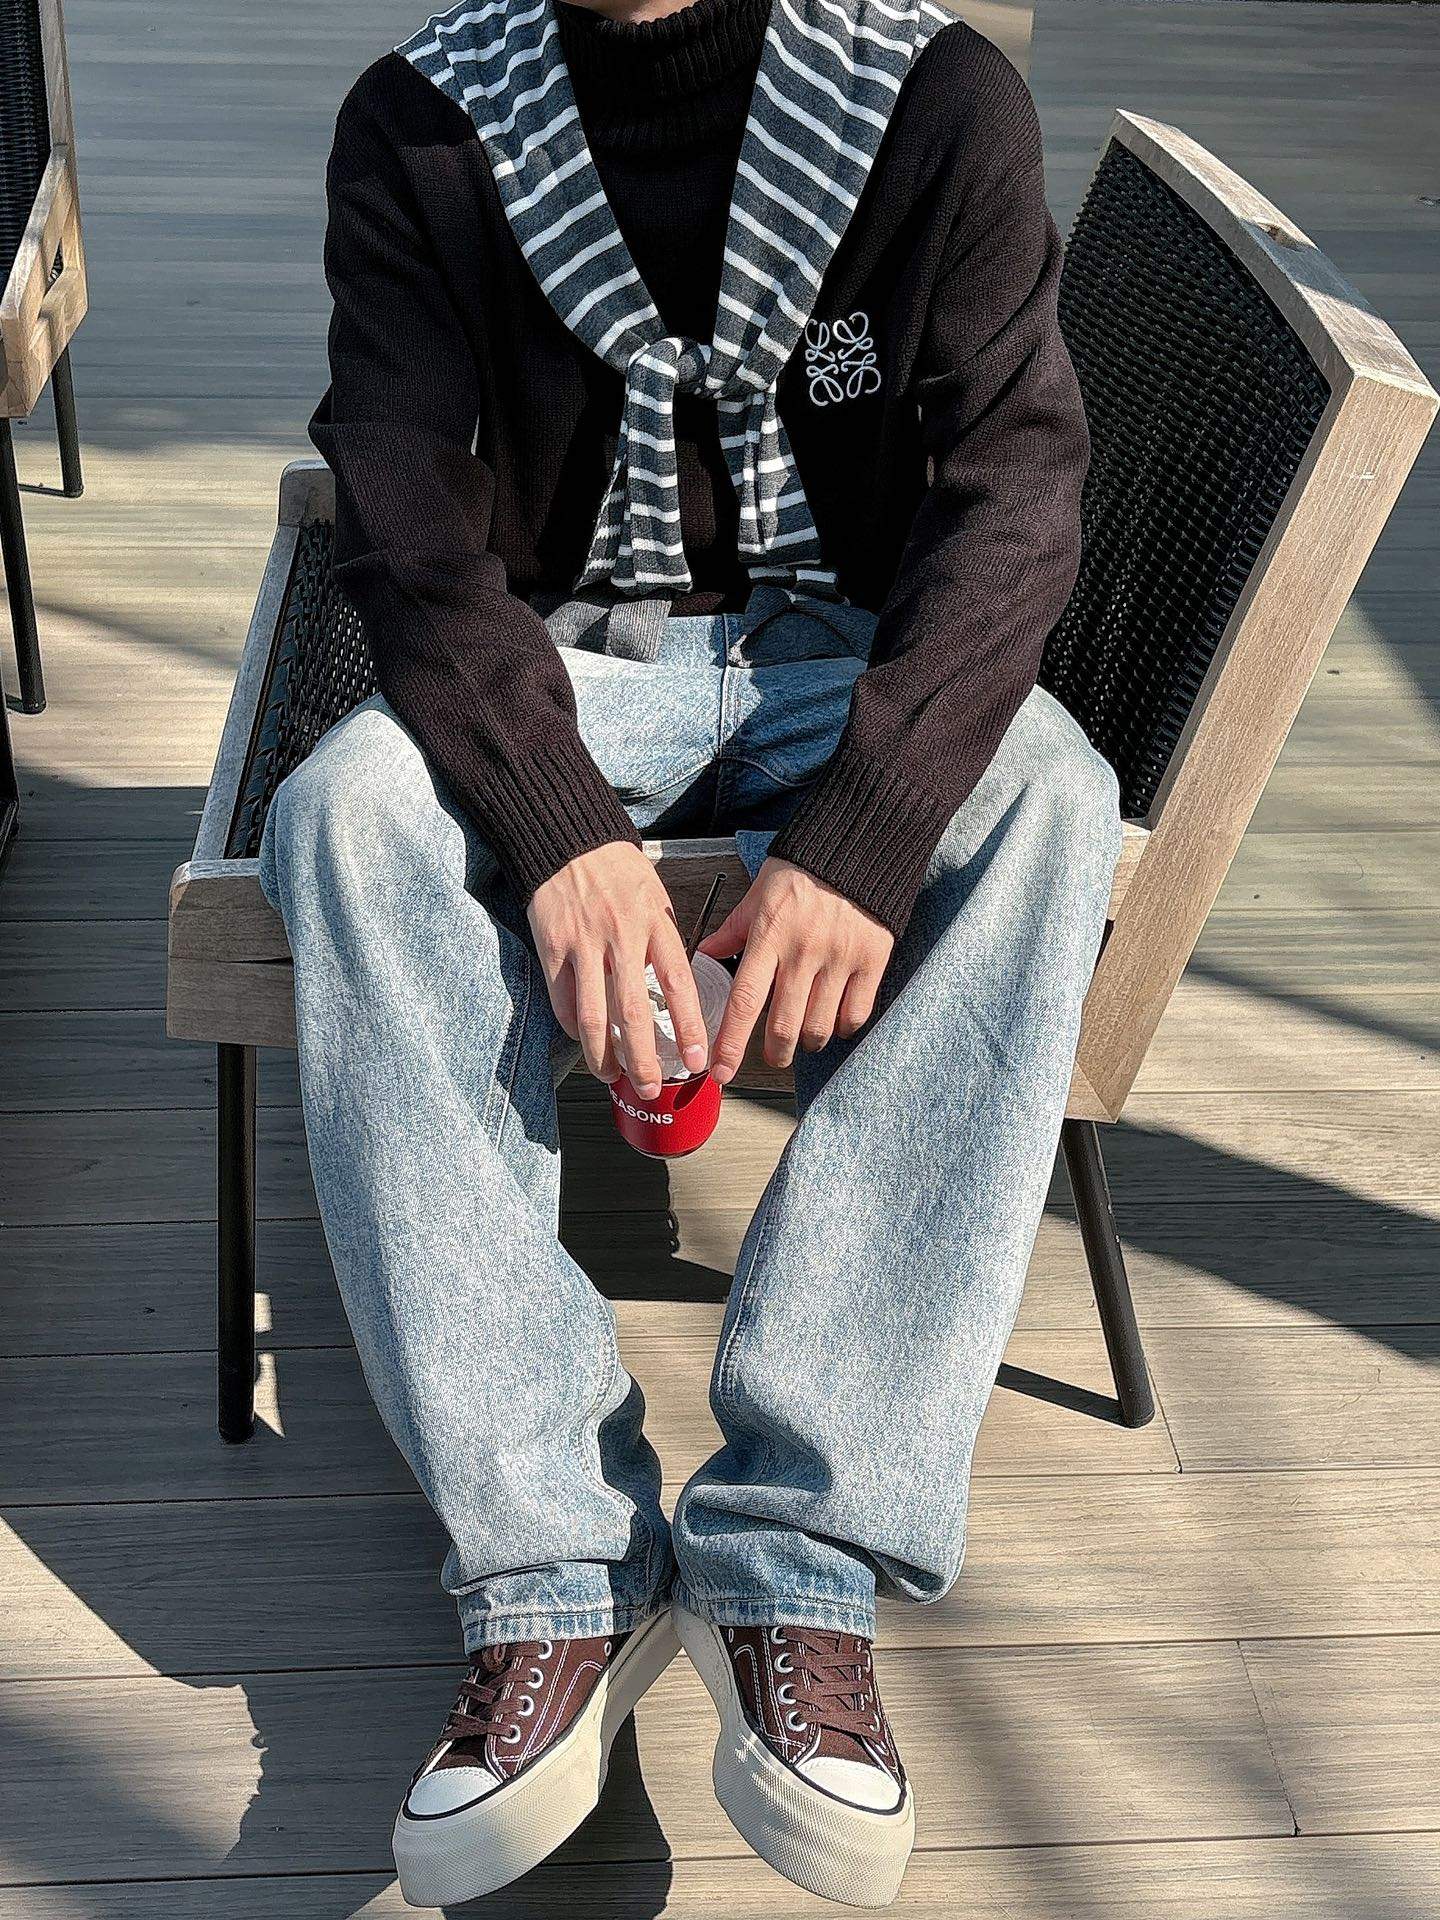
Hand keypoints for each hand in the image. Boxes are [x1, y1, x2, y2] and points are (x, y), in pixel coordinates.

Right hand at [528, 842, 708, 1100]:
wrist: (567, 839)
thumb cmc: (616, 870)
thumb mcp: (655, 897)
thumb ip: (663, 942)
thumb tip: (673, 991)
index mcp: (654, 923)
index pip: (678, 984)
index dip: (688, 1028)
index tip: (696, 1059)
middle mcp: (620, 936)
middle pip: (633, 1012)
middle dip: (643, 1059)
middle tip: (651, 1086)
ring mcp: (583, 944)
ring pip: (594, 1016)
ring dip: (603, 1056)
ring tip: (612, 1075)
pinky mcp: (552, 948)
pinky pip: (564, 1000)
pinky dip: (574, 1029)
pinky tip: (585, 1042)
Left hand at [698, 856, 892, 1083]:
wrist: (860, 845)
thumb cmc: (802, 871)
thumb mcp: (758, 895)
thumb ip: (732, 931)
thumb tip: (704, 957)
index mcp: (769, 936)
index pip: (745, 1001)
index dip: (730, 1043)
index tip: (720, 1071)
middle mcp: (803, 951)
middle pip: (783, 1026)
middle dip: (774, 1053)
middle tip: (772, 1056)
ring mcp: (840, 958)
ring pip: (819, 1028)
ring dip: (807, 1042)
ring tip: (803, 1036)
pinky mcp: (873, 960)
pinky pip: (855, 1014)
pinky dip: (841, 1027)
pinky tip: (832, 1018)